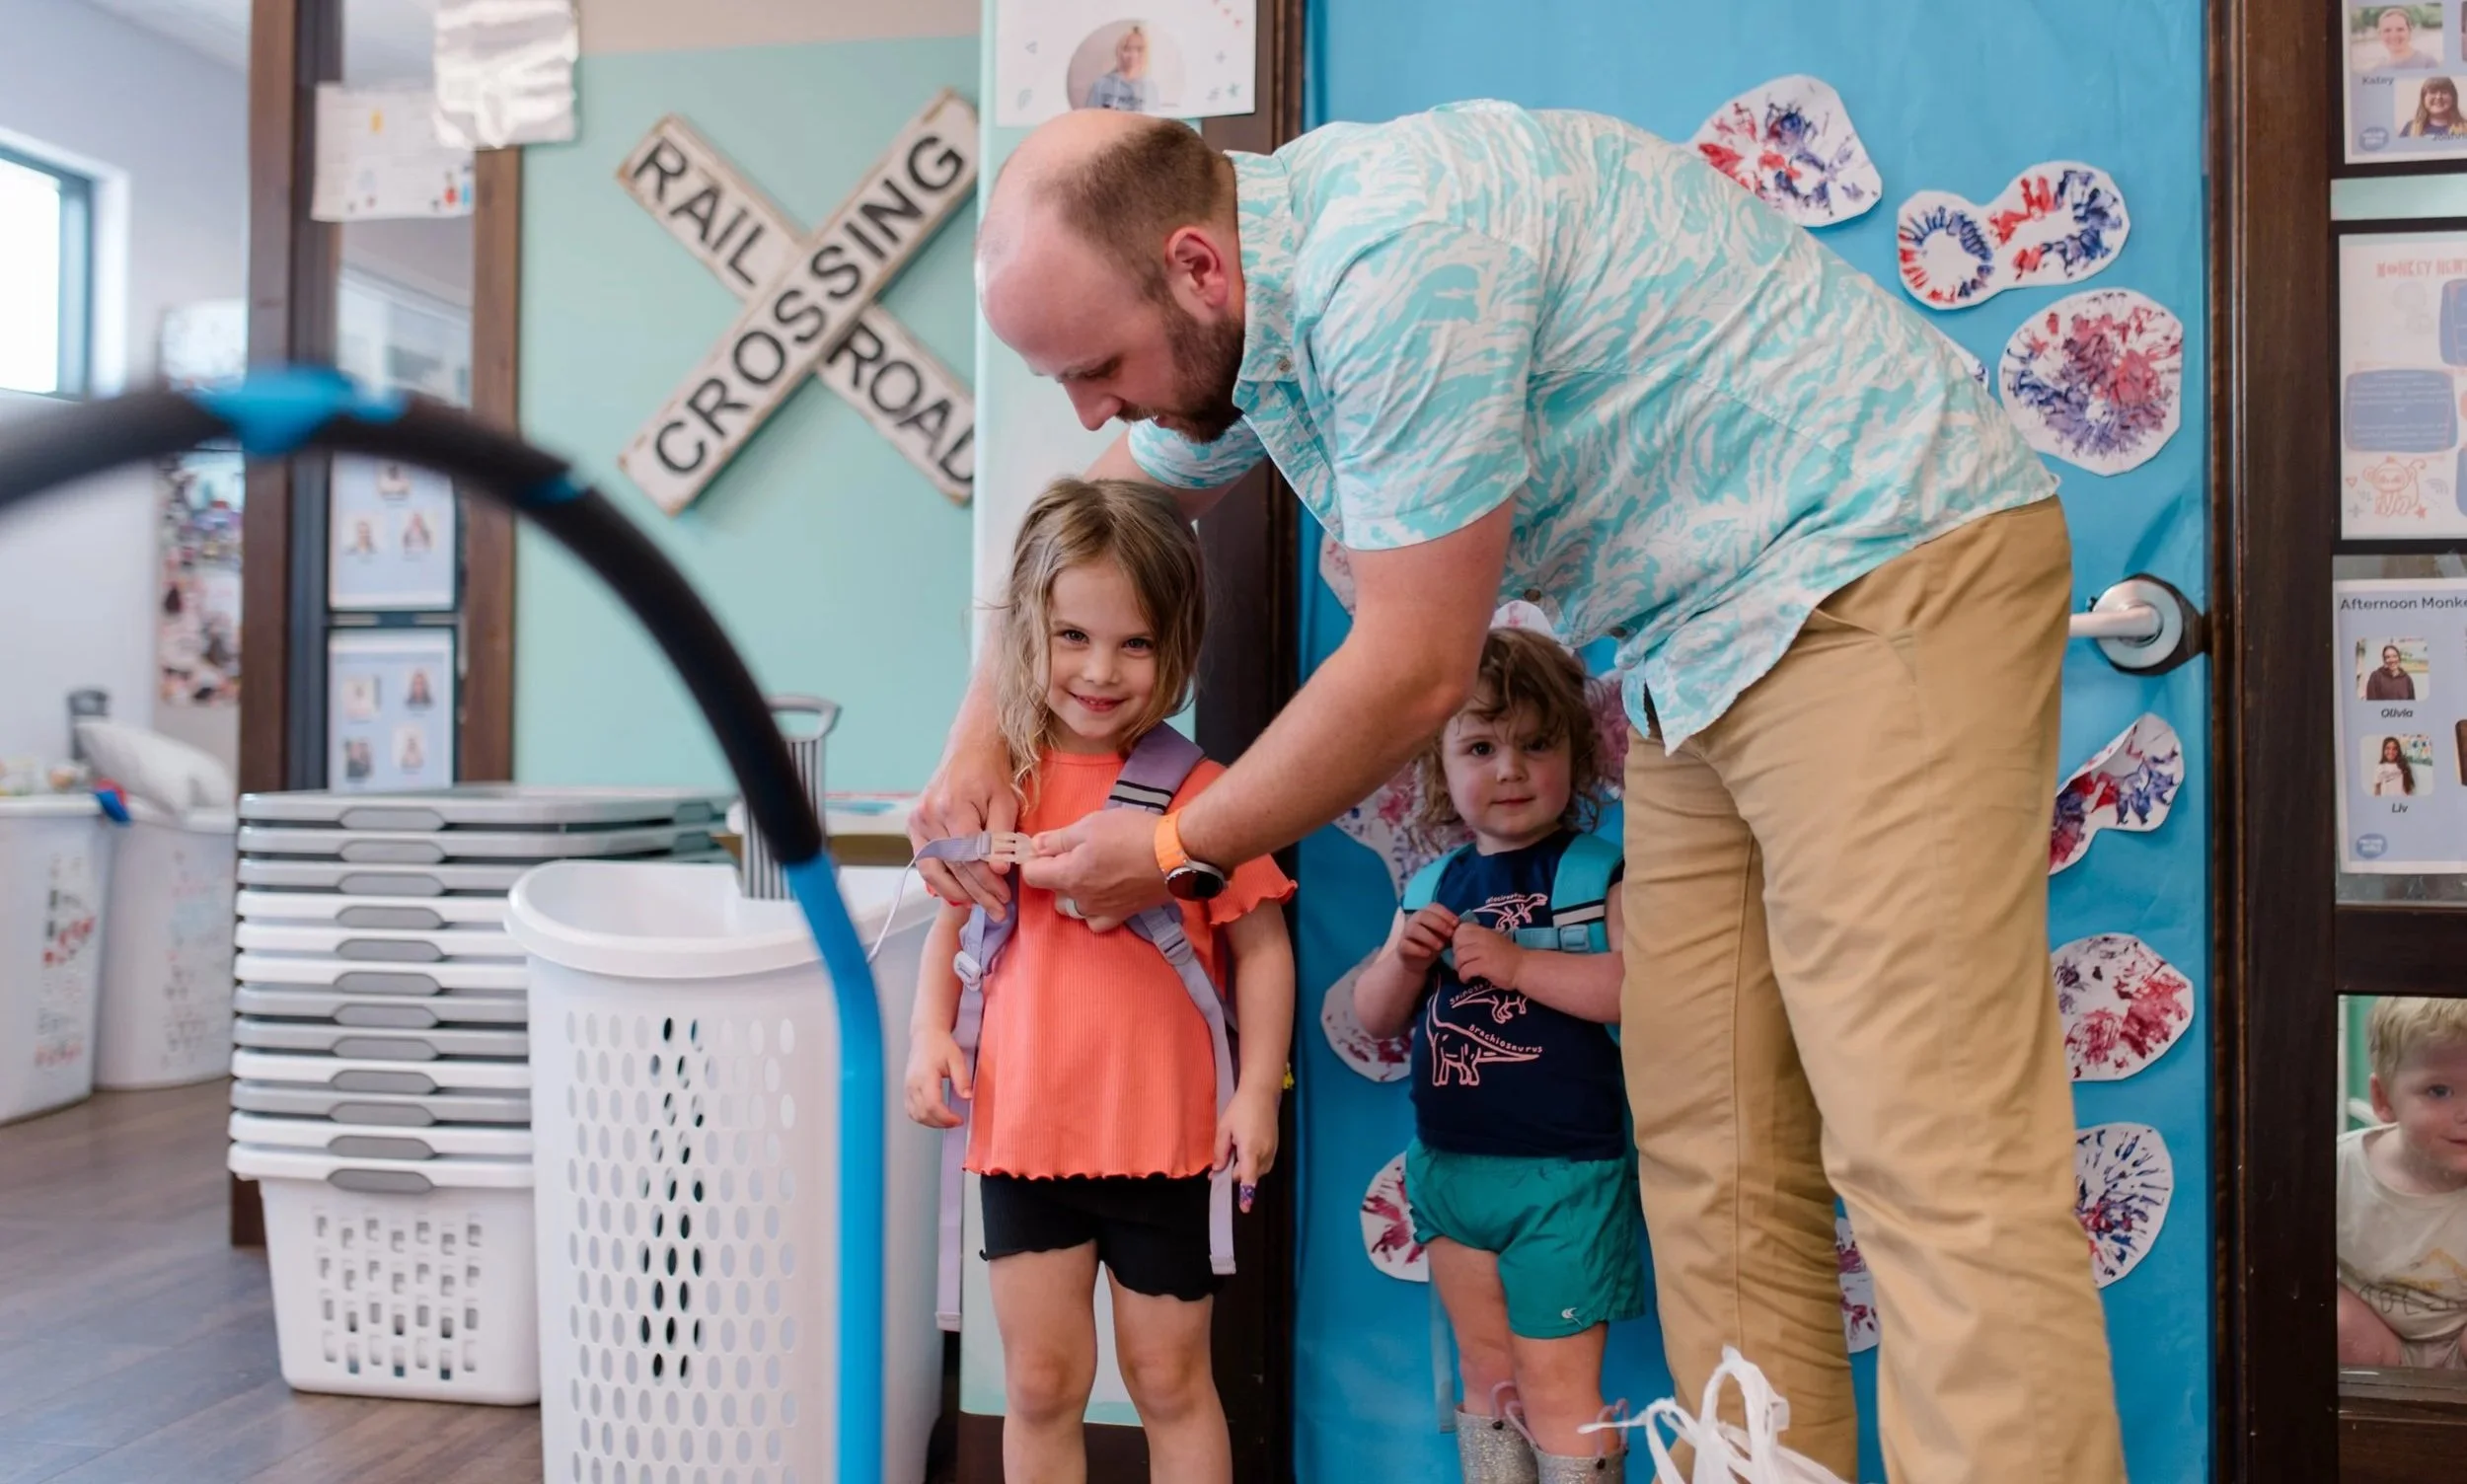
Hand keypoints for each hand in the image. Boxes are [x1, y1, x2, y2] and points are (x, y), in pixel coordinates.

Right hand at [902, 1031, 971, 1128]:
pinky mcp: (906, 1090)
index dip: (946, 1118)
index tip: (959, 1120)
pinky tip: (935, 1116)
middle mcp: (913, 1084)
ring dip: (932, 1123)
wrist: (926, 1036)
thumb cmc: (941, 1045)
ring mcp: (907, 1088)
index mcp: (925, 1076)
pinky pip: (911, 1111)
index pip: (933, 1105)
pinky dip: (923, 1118)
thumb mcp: (957, 1059)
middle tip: (956, 1122)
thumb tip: (968, 1097)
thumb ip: (962, 1079)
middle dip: (941, 1123)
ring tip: (947, 1120)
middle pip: (923, 1114)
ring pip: (916, 1115)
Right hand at [911, 734, 1016, 919]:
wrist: (968, 748)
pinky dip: (940, 880)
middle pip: (954, 865)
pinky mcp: (913, 824)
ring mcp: (917, 820)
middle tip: (998, 910)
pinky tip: (958, 892)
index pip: (970, 855)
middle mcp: (930, 814)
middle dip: (977, 892)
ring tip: (978, 906)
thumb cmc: (991, 773)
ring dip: (957, 892)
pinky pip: (924, 861)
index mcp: (953, 806)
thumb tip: (998, 869)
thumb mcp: (1005, 800)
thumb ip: (1000, 836)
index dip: (987, 880)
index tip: (1005, 896)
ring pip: (934, 868)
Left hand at [1019, 808, 1171, 921]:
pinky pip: (1096, 921)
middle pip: (1052, 893)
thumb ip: (1058, 839)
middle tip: (1074, 853)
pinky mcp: (1122, 916)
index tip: (1046, 846)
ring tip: (1089, 873)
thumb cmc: (1131, 835)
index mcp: (1068, 876)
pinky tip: (1101, 896)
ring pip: (1073, 909)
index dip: (1033, 858)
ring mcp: (1101, 911)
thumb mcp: (1090, 825)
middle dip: (1055, 874)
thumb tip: (1035, 846)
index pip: (1031, 875)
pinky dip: (1093, 911)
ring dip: (1073, 893)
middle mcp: (1081, 899)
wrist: (1174, 855)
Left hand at [1215, 1083, 1281, 1202]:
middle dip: (1236, 1173)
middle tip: (1221, 1164)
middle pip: (1249, 1175)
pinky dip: (1253, 1161)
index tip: (1245, 1208)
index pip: (1248, 1178)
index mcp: (1250, 1150)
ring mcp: (1272, 1149)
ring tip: (1234, 1150)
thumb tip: (1218, 1170)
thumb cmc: (1241, 1108)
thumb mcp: (1224, 1128)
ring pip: (1257, 1170)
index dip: (1246, 1194)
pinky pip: (1263, 1162)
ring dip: (1245, 1167)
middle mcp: (1264, 1153)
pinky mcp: (1275, 1146)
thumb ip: (1220, 1151)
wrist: (1261, 1093)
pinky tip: (1245, 1147)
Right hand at [1394, 904, 1459, 975]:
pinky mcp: (1401, 947)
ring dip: (1429, 937)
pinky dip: (1418, 949)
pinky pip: (1406, 945)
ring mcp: (1406, 933)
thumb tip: (1463, 927)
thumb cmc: (1434, 943)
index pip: (1433, 907)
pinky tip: (1428, 953)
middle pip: (1423, 915)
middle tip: (1450, 934)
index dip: (1445, 914)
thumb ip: (1450, 928)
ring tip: (1440, 946)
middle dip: (1438, 924)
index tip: (1457, 923)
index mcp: (1426, 913)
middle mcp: (1414, 920)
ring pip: (1413, 929)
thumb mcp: (1444, 935)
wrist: (1417, 960)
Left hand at [1451, 922, 1523, 988]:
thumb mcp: (1493, 940)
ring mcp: (1484, 952)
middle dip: (1455, 954)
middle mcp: (1483, 939)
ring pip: (1459, 957)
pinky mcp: (1485, 966)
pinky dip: (1463, 976)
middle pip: (1457, 943)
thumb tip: (1458, 942)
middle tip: (1462, 962)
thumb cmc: (1508, 955)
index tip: (1461, 949)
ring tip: (1464, 972)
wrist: (1524, 967)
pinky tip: (1468, 979)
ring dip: (1458, 967)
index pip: (1460, 929)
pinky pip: (1465, 970)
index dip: (1457, 940)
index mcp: (1484, 931)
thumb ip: (1478, 938)